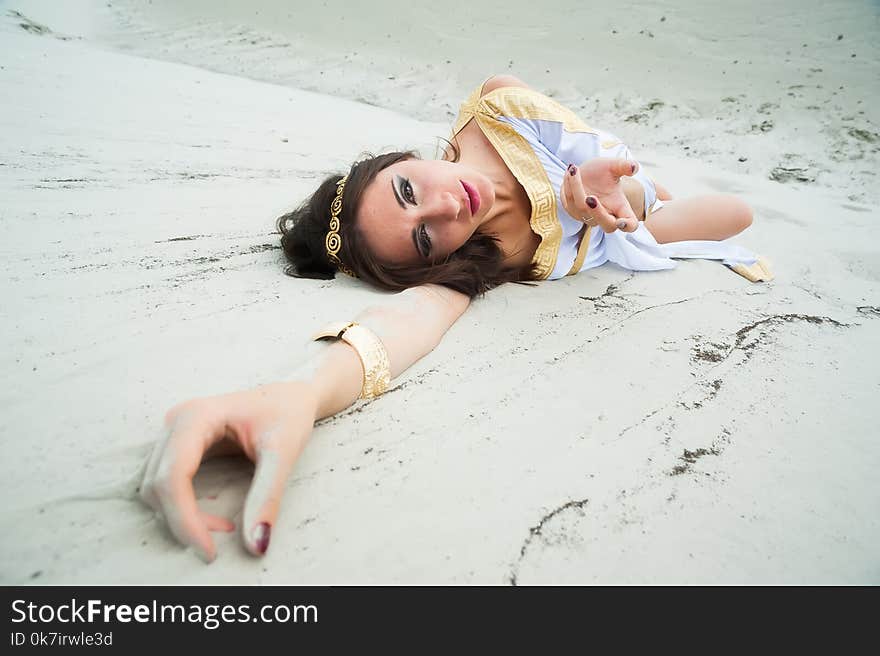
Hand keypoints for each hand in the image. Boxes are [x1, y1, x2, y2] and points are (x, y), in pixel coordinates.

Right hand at [139, 382, 317, 561]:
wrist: (291, 397)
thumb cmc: (288, 414)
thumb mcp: (283, 453)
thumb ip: (267, 496)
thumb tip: (256, 543)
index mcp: (198, 416)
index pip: (172, 476)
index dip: (184, 518)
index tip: (209, 550)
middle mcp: (177, 421)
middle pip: (157, 485)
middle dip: (184, 520)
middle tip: (218, 543)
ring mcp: (173, 432)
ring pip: (155, 488)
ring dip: (182, 516)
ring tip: (224, 525)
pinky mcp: (177, 445)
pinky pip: (165, 485)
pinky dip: (182, 507)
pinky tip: (214, 514)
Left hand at [560, 158, 639, 232]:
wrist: (586, 171)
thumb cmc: (604, 171)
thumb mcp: (614, 166)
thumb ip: (624, 166)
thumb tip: (633, 167)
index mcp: (622, 208)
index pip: (630, 224)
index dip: (628, 226)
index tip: (621, 221)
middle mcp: (607, 216)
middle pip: (608, 226)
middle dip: (598, 212)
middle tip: (590, 198)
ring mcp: (590, 217)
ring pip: (582, 210)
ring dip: (576, 187)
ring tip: (574, 169)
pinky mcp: (574, 213)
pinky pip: (568, 203)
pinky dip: (568, 187)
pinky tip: (569, 174)